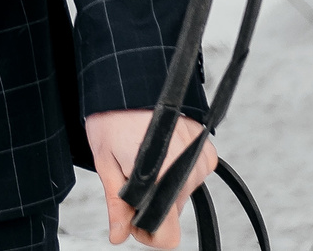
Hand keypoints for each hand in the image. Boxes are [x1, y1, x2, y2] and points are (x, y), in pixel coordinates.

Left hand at [86, 109, 214, 247]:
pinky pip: (193, 174)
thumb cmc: (113, 115)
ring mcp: (200, 157)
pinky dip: (177, 170)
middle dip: (152, 202)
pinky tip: (161, 151)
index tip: (134, 219)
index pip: (169, 235)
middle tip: (131, 173)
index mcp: (160, 177)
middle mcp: (186, 170)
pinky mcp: (207, 148)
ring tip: (144, 155)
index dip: (148, 234)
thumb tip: (119, 235)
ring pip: (182, 193)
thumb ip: (116, 203)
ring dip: (164, 185)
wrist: (131, 78)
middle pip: (172, 212)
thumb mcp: (105, 161)